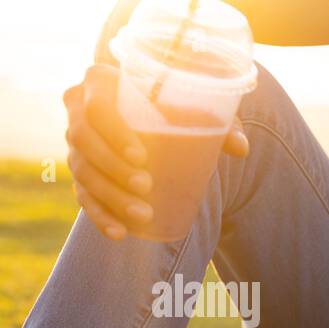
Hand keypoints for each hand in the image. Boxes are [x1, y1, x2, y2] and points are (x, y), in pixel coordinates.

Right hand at [64, 63, 250, 239]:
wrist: (161, 127)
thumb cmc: (178, 112)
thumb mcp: (200, 112)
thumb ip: (222, 124)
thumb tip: (241, 147)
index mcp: (101, 84)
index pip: (96, 105)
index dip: (113, 132)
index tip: (142, 157)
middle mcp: (79, 111)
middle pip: (82, 138)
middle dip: (112, 166)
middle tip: (146, 186)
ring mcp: (78, 145)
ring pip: (83, 171)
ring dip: (111, 196)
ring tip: (144, 214)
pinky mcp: (82, 175)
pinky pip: (84, 197)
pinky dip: (100, 217)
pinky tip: (120, 233)